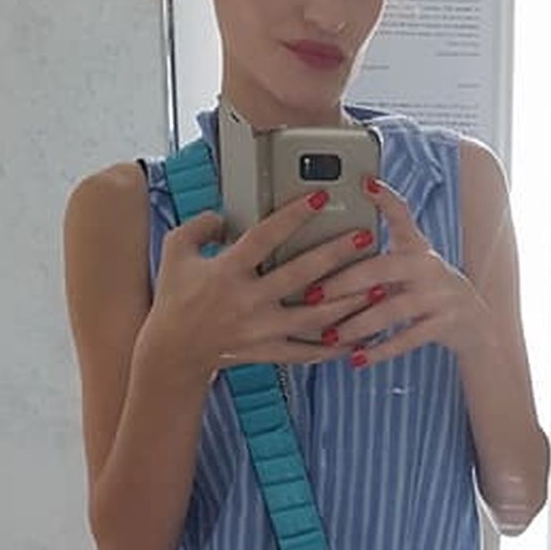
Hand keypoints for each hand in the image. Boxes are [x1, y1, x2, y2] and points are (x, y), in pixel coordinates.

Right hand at [146, 190, 382, 379]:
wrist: (173, 351)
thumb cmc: (175, 297)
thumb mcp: (175, 251)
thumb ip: (199, 225)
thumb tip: (224, 213)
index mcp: (228, 270)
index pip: (266, 237)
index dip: (294, 215)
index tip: (320, 197)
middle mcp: (249, 300)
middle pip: (301, 274)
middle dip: (335, 254)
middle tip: (364, 238)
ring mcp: (262, 329)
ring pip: (315, 317)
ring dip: (348, 303)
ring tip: (377, 289)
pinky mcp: (269, 352)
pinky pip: (307, 352)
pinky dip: (333, 347)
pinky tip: (358, 338)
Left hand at [313, 178, 490, 366]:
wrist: (476, 324)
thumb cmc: (429, 291)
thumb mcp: (412, 266)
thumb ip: (378, 258)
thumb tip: (327, 254)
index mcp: (417, 248)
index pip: (402, 216)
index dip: (385, 198)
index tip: (365, 182)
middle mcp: (429, 267)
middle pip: (382, 269)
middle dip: (345, 282)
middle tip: (313, 294)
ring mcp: (440, 296)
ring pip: (392, 309)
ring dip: (358, 323)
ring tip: (331, 335)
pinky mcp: (445, 324)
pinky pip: (407, 339)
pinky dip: (379, 350)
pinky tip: (356, 358)